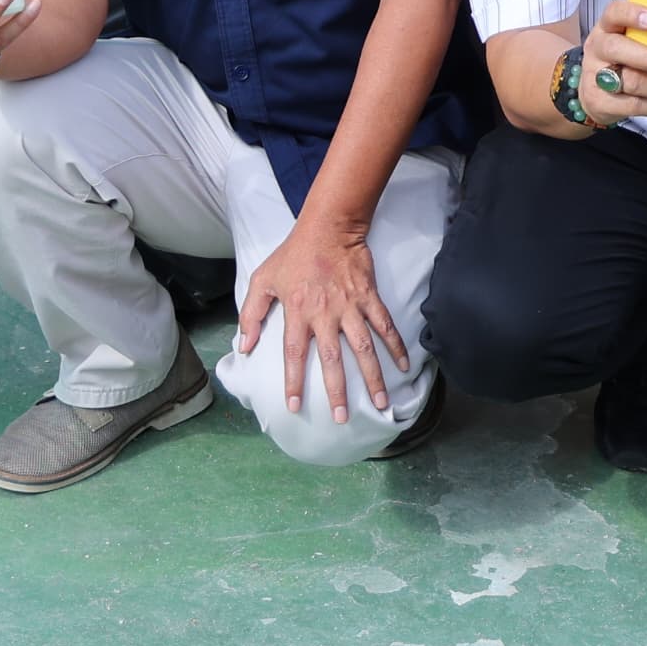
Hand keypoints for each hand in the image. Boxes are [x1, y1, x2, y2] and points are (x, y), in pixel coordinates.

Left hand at [237, 216, 403, 425]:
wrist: (328, 227)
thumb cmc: (293, 255)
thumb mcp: (263, 279)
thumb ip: (251, 314)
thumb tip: (244, 346)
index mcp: (298, 312)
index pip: (294, 354)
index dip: (294, 382)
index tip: (294, 406)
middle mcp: (325, 314)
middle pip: (332, 360)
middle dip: (337, 391)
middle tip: (341, 418)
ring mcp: (350, 307)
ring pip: (364, 349)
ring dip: (373, 377)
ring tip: (381, 403)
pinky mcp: (369, 298)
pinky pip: (385, 326)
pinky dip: (396, 346)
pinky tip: (403, 366)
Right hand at [577, 3, 646, 125]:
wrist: (592, 91)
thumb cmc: (625, 57)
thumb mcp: (641, 39)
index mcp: (609, 26)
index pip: (614, 12)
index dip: (632, 14)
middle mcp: (598, 47)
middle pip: (617, 48)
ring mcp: (595, 75)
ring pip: (626, 80)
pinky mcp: (598, 100)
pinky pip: (627, 104)